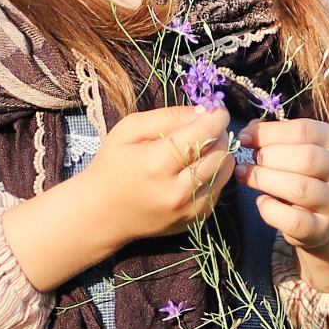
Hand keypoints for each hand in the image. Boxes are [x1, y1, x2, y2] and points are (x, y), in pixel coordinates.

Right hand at [79, 105, 235, 241]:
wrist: (102, 214)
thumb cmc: (112, 165)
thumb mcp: (129, 129)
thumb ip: (168, 116)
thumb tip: (205, 111)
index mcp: (155, 164)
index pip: (204, 134)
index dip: (216, 116)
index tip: (215, 108)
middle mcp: (176, 191)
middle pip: (220, 152)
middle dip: (219, 133)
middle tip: (203, 128)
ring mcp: (189, 209)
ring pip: (226, 169)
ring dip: (219, 152)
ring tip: (198, 148)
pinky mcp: (197, 220)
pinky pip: (220, 186)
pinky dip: (213, 173)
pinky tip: (192, 170)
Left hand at [235, 117, 328, 289]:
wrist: (323, 216)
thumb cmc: (300, 173)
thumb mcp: (293, 149)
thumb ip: (272, 136)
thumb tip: (249, 130)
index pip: (303, 131)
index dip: (269, 133)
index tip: (244, 137)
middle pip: (305, 158)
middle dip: (269, 157)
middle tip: (248, 161)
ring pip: (300, 188)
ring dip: (264, 180)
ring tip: (244, 175)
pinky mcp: (321, 228)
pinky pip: (293, 220)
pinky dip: (270, 210)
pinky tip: (261, 201)